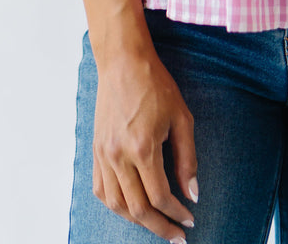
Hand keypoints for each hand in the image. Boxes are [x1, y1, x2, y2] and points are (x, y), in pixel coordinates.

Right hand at [93, 47, 198, 241]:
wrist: (123, 62)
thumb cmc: (155, 85)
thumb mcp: (182, 118)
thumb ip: (187, 159)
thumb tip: (192, 194)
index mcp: (142, 147)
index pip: (159, 197)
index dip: (176, 213)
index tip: (189, 219)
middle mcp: (118, 156)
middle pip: (137, 209)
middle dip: (159, 227)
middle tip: (177, 236)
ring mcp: (103, 154)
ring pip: (116, 205)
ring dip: (137, 221)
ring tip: (156, 224)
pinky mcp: (95, 151)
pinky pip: (101, 190)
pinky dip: (116, 206)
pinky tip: (132, 208)